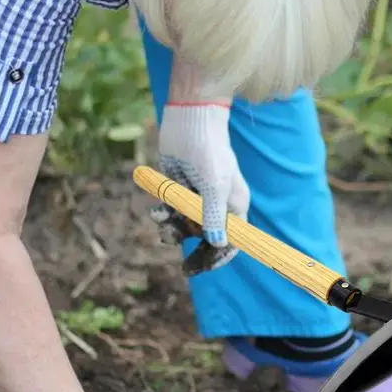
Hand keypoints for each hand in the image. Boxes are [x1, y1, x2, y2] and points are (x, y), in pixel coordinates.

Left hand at [156, 101, 249, 272]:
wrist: (189, 121)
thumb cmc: (207, 151)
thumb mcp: (214, 185)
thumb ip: (214, 215)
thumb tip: (219, 243)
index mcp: (234, 205)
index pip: (234, 240)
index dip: (221, 256)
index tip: (206, 267)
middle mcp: (218, 205)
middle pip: (209, 239)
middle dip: (196, 251)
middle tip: (184, 269)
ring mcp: (197, 199)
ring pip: (186, 227)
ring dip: (174, 232)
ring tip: (163, 226)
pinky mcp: (179, 191)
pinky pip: (171, 213)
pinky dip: (163, 216)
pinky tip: (157, 212)